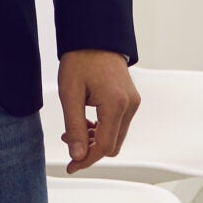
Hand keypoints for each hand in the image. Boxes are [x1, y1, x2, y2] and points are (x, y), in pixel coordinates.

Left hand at [57, 50, 139, 173]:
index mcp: (116, 104)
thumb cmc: (81, 59)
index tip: (72, 166)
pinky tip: (86, 124)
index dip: (87, 159)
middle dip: (91, 150)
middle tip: (70, 144)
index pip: (105, 147)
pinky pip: (119, 124)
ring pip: (117, 136)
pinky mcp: (130, 100)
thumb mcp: (70, 94)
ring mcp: (132, 102)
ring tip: (73, 132)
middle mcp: (130, 105)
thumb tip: (78, 155)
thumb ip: (75, 127)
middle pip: (113, 145)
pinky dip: (103, 130)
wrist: (94, 36)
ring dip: (96, 140)